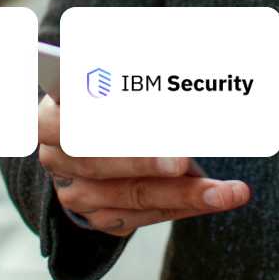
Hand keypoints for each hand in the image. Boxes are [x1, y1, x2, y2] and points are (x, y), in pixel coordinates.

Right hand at [36, 94, 251, 236]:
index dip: (94, 121)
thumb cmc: (108, 96)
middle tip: (183, 160)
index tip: (123, 118)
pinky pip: (146, 216)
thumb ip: (131, 76)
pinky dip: (184, 206)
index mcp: (51, 116)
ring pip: (132, 197)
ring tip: (227, 191)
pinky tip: (215, 196)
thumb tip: (170, 61)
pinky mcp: (100, 217)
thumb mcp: (109, 78)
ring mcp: (77, 194)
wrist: (87, 136)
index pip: (66, 120)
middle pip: (101, 163)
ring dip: (185, 194)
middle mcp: (59, 159)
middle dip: (146, 162)